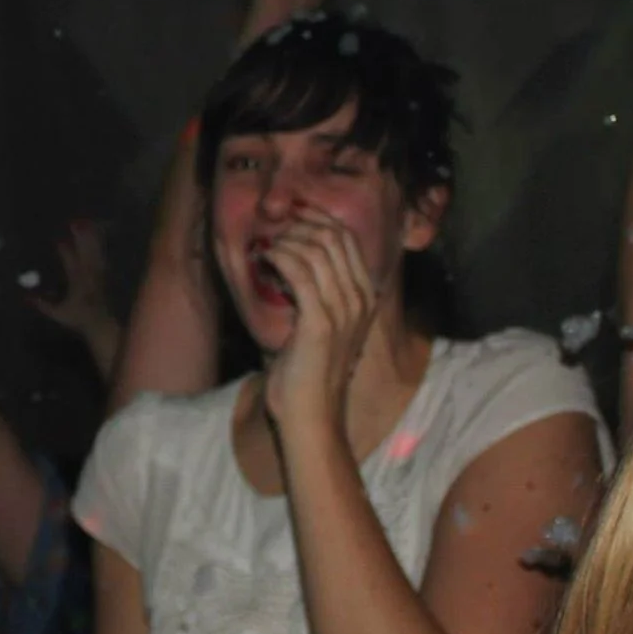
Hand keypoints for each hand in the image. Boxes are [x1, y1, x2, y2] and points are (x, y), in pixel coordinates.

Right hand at [30, 220, 112, 337]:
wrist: (100, 323)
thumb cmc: (78, 318)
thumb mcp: (57, 313)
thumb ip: (42, 304)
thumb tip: (24, 295)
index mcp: (77, 282)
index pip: (71, 264)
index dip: (65, 252)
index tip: (59, 240)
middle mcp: (88, 275)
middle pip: (85, 253)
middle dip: (80, 237)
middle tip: (76, 223)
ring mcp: (98, 274)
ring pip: (94, 251)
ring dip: (90, 237)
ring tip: (86, 223)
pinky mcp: (103, 274)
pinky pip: (100, 256)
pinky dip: (98, 245)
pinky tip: (96, 236)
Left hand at [261, 206, 377, 426]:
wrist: (312, 417)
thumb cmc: (309, 375)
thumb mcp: (324, 327)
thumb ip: (318, 295)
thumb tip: (294, 263)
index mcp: (366, 296)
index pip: (347, 238)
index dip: (317, 219)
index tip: (290, 216)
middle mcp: (361, 298)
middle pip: (333, 236)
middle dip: (299, 226)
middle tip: (273, 233)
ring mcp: (344, 309)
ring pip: (315, 249)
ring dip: (285, 242)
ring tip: (266, 250)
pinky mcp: (320, 322)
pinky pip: (299, 272)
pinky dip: (279, 259)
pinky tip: (266, 263)